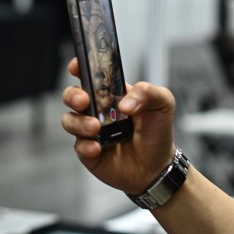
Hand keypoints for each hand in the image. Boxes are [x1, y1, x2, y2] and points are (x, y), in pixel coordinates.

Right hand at [61, 57, 177, 195]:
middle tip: (84, 100)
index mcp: (112, 93)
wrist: (157, 167)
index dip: (80, 67)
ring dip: (79, 122)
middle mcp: (97, 109)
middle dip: (73, 95)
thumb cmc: (157, 132)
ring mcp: (90, 130)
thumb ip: (148, 92)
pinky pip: (78, 145)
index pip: (91, 74)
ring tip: (96, 128)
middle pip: (72, 95)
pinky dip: (86, 146)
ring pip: (70, 120)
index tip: (77, 66)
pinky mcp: (87, 150)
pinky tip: (98, 148)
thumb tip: (124, 103)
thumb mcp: (163, 104)